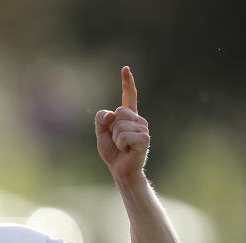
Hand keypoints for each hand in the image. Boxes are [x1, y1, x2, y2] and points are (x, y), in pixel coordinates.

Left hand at [95, 66, 149, 181]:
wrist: (120, 170)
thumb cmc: (113, 152)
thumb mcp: (101, 134)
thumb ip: (101, 120)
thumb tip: (111, 115)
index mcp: (128, 117)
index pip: (129, 96)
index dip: (127, 83)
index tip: (125, 68)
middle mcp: (138, 120)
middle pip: (119, 112)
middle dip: (112, 128)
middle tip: (118, 140)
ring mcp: (143, 128)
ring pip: (120, 125)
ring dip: (116, 139)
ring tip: (123, 147)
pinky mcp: (144, 138)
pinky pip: (125, 135)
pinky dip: (121, 144)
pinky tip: (127, 150)